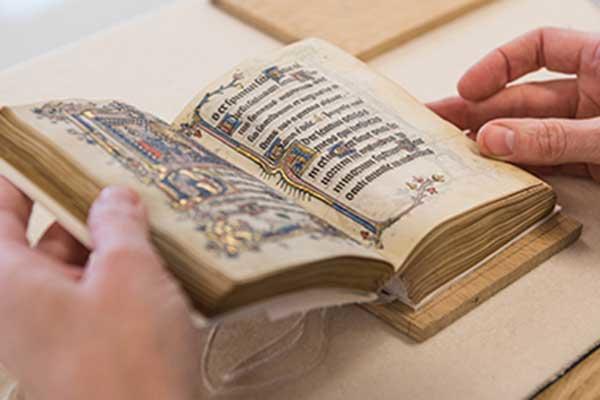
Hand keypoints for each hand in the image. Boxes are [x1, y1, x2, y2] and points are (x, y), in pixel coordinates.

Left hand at [0, 177, 200, 399]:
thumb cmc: (127, 358)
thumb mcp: (129, 273)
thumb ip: (118, 225)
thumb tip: (114, 197)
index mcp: (10, 281)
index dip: (17, 177)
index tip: (43, 149)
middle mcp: (22, 304)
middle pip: (39, 236)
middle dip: (77, 205)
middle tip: (114, 175)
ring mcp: (53, 328)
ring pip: (72, 266)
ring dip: (105, 239)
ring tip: (146, 212)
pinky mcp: (82, 346)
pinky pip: (93, 293)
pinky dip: (117, 270)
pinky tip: (155, 257)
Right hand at [428, 27, 599, 181]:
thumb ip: (554, 136)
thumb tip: (495, 139)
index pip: (541, 46)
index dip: (499, 64)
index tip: (467, 88)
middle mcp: (594, 93)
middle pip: (524, 97)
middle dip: (480, 113)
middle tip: (438, 126)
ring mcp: (590, 129)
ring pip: (530, 133)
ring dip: (494, 145)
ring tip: (455, 154)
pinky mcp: (592, 162)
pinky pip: (547, 162)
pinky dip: (519, 170)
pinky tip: (491, 173)